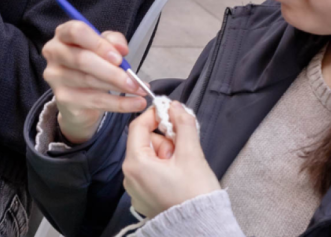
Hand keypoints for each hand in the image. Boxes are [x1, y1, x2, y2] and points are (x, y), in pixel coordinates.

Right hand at [42, 21, 149, 144]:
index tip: (120, 56)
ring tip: (140, 90)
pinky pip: (95, 101)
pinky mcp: (63, 99)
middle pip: (82, 60)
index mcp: (63, 34)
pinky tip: (136, 103)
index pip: (76, 32)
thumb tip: (122, 49)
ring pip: (89, 81)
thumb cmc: (91, 64)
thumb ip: (113, 41)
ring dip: (118, 87)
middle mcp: (54, 53)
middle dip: (111, 71)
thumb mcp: (103, 47)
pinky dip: (119, 103)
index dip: (98, 44)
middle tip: (133, 79)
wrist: (78, 97)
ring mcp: (56, 78)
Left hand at [122, 101, 220, 217]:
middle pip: (145, 142)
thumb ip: (183, 125)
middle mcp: (129, 177)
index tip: (172, 112)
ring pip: (150, 156)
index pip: (138, 127)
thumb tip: (175, 107)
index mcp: (135, 164)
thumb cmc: (195, 194)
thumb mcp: (191, 153)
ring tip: (184, 167)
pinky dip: (164, 168)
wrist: (201, 227)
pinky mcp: (144, 197)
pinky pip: (151, 171)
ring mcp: (136, 189)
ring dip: (168, 154)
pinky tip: (179, 176)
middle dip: (166, 140)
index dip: (155, 115)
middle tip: (184, 150)